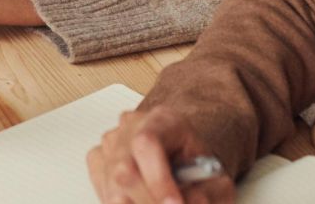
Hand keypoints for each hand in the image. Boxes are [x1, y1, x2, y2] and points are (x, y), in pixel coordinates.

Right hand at [87, 108, 234, 203]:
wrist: (185, 163)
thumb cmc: (197, 169)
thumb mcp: (216, 181)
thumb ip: (207, 193)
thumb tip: (189, 202)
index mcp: (163, 120)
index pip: (147, 144)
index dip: (157, 180)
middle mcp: (131, 126)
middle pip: (124, 170)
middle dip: (148, 201)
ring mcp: (111, 142)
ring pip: (112, 187)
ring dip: (137, 203)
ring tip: (161, 202)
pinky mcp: (98, 159)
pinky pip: (104, 190)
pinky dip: (123, 203)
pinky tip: (142, 200)